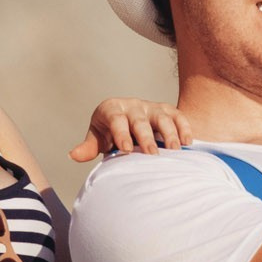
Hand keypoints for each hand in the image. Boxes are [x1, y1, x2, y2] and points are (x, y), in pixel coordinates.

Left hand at [69, 99, 193, 160]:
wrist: (128, 121)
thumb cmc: (111, 133)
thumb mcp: (98, 138)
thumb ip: (89, 147)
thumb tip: (74, 155)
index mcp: (112, 109)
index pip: (116, 119)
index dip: (121, 133)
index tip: (126, 150)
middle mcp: (132, 106)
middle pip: (140, 120)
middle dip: (146, 137)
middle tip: (152, 154)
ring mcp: (151, 107)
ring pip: (162, 117)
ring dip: (169, 133)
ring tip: (174, 150)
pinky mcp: (167, 111)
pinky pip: (178, 116)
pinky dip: (184, 127)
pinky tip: (187, 143)